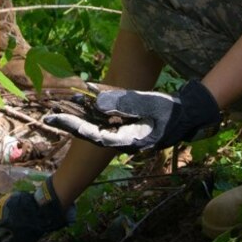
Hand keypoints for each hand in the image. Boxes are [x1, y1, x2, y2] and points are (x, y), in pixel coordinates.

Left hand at [43, 80, 221, 151]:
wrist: (192, 115)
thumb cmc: (174, 111)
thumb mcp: (150, 104)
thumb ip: (124, 102)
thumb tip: (94, 100)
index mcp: (129, 141)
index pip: (94, 135)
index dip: (73, 128)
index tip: (53, 120)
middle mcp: (124, 141)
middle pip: (92, 133)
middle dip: (72, 124)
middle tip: (48, 116)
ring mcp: (127, 134)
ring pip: (99, 126)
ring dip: (82, 117)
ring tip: (62, 107)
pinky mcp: (130, 127)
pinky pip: (109, 121)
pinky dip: (96, 112)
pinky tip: (85, 100)